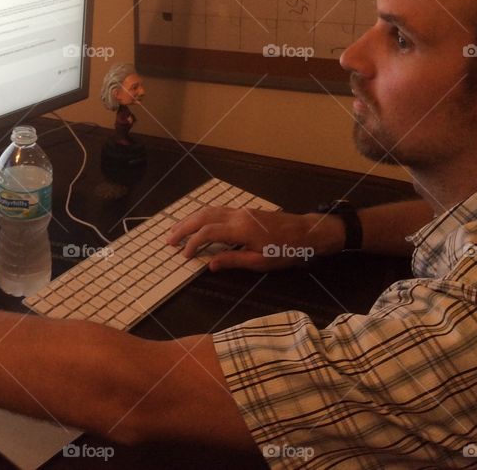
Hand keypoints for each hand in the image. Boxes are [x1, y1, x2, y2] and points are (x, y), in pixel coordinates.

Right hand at [167, 208, 341, 271]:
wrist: (307, 232)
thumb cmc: (286, 251)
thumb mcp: (260, 262)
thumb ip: (233, 260)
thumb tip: (210, 265)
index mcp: (240, 229)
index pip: (207, 233)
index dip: (192, 243)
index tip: (184, 255)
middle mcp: (237, 215)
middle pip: (202, 217)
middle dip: (183, 227)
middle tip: (169, 240)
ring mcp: (240, 210)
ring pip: (208, 210)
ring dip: (190, 219)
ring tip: (177, 230)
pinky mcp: (244, 211)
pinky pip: (217, 210)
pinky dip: (202, 216)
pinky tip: (197, 222)